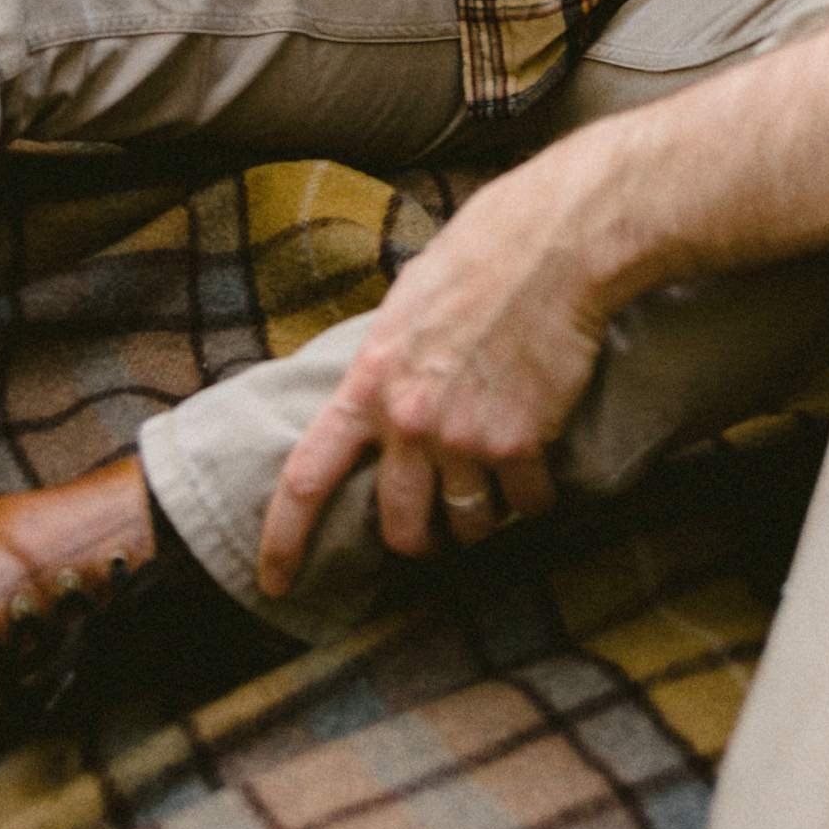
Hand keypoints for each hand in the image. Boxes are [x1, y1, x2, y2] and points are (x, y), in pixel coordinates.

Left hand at [257, 145, 613, 596]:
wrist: (554, 245)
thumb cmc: (483, 254)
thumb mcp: (409, 303)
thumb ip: (388, 361)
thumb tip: (381, 390)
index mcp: (370, 382)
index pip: (308, 476)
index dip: (285, 539)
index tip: (275, 583)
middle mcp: (409, 420)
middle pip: (400, 526)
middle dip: (421, 538)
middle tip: (440, 527)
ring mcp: (464, 436)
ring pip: (468, 526)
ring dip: (484, 518)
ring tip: (500, 485)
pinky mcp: (520, 442)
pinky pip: (526, 505)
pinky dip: (535, 497)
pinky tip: (543, 467)